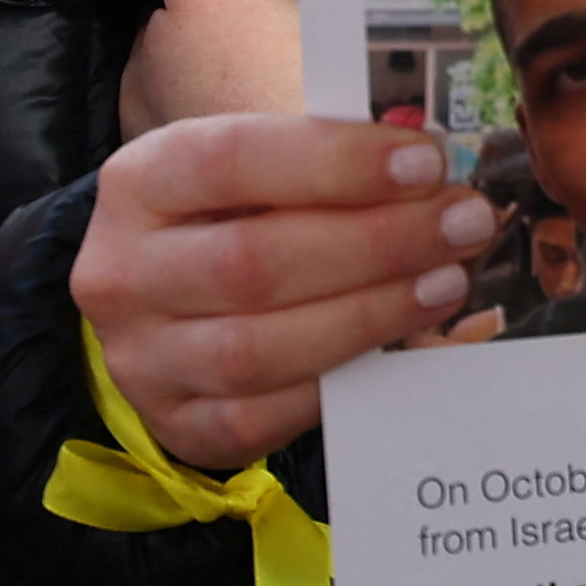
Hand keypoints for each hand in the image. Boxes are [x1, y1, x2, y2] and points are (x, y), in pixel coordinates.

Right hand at [73, 112, 494, 466]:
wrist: (174, 300)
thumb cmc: (243, 214)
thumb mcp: (265, 166)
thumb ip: (332, 162)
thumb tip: (436, 173)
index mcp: (140, 182)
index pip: (230, 161)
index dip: (336, 163)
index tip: (426, 163)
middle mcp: (123, 272)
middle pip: (251, 263)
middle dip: (376, 244)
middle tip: (463, 224)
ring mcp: (141, 358)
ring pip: (256, 350)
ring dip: (369, 315)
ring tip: (447, 282)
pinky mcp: (179, 424)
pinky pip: (263, 416)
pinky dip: (342, 382)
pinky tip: (404, 345)